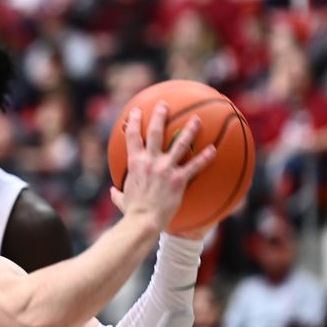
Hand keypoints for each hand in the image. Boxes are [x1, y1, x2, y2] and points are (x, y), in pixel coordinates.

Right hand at [109, 103, 215, 231]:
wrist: (143, 221)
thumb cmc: (132, 212)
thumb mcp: (122, 200)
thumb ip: (118, 194)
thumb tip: (113, 192)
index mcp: (135, 163)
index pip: (132, 137)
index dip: (133, 122)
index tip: (136, 112)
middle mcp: (150, 161)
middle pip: (156, 133)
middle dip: (160, 116)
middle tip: (164, 105)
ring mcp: (165, 169)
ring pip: (179, 144)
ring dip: (189, 130)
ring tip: (196, 120)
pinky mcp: (178, 179)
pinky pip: (194, 166)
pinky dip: (205, 157)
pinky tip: (213, 150)